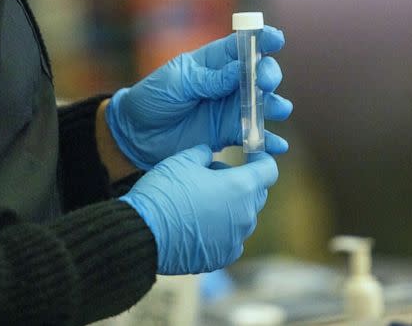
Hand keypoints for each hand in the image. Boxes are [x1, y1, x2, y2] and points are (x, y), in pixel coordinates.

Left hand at [105, 26, 292, 169]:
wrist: (136, 133)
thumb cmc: (153, 98)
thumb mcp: (177, 82)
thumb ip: (209, 78)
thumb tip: (240, 69)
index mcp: (214, 61)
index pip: (244, 46)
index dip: (262, 40)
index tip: (275, 40)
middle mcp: (229, 83)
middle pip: (260, 74)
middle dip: (269, 75)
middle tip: (265, 83)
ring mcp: (231, 109)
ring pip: (263, 104)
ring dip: (275, 106)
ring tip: (277, 109)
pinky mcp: (229, 134)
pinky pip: (255, 136)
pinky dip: (268, 141)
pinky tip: (278, 146)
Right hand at [119, 145, 277, 274]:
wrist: (143, 233)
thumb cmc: (165, 192)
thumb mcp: (182, 159)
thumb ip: (204, 153)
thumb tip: (209, 155)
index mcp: (241, 187)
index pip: (269, 170)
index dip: (261, 159)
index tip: (250, 155)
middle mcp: (245, 215)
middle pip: (256, 194)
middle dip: (241, 182)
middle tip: (213, 176)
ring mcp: (235, 239)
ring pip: (242, 217)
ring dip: (229, 207)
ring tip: (200, 201)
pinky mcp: (222, 257)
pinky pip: (230, 239)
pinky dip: (221, 230)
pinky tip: (198, 224)